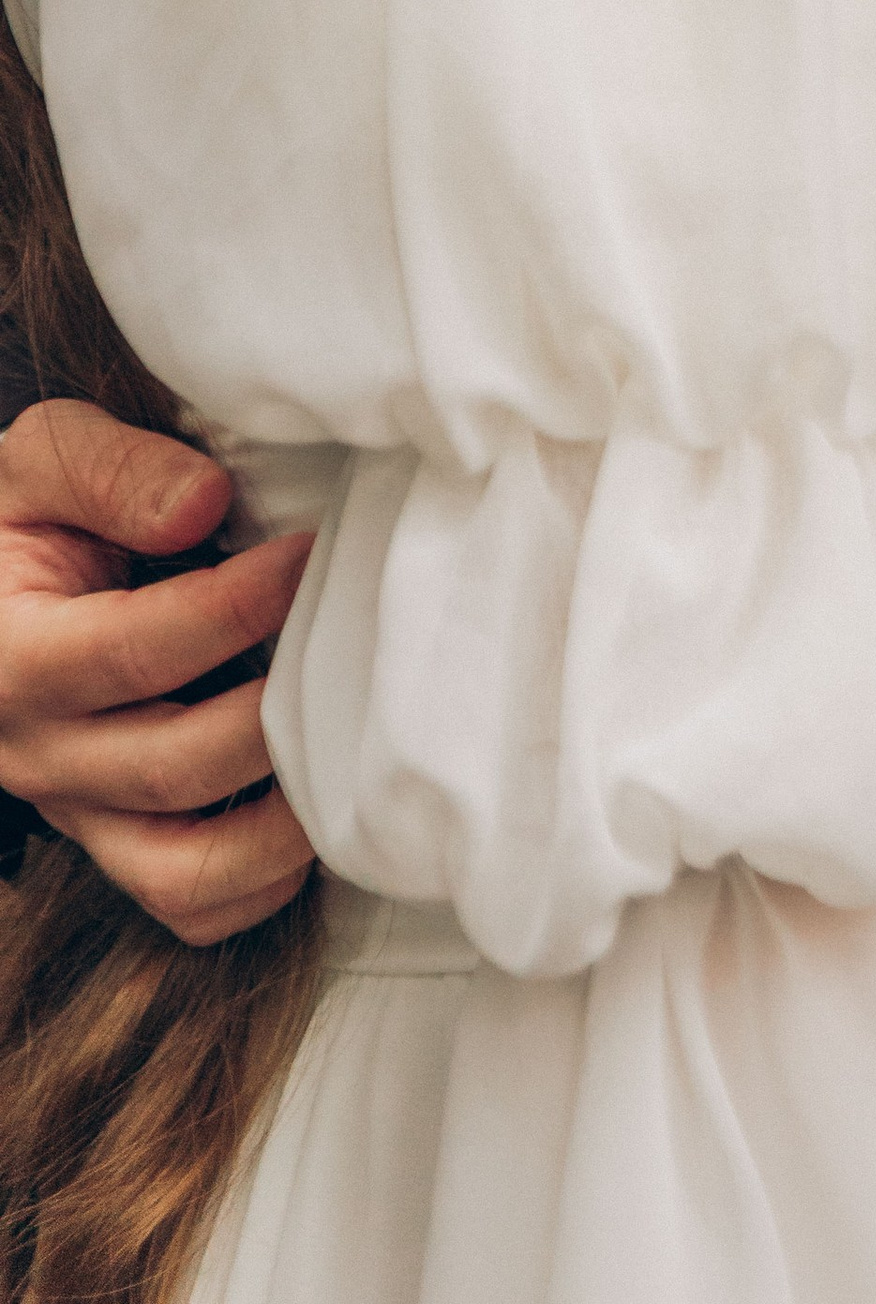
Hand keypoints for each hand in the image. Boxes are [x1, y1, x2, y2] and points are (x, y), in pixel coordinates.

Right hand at [0, 401, 314, 944]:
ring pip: (185, 868)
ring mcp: (81, 813)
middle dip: (277, 708)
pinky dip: (261, 878)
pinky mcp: (117, 843)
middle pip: (174, 765)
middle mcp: (40, 754)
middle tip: (356, 640)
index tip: (310, 554)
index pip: (131, 652)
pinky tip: (317, 806)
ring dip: (283, 821)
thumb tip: (205, 504)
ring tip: (351, 741)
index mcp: (13, 658)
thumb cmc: (29, 516)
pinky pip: (190, 903)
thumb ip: (112, 469)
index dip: (232, 608)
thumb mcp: (41, 457)